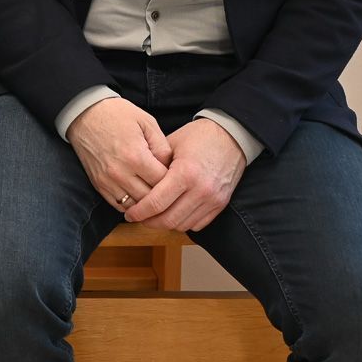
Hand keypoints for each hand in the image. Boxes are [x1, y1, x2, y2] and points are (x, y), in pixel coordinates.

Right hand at [66, 97, 171, 213]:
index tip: (176, 176)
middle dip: (161, 195)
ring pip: (135, 206)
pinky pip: (119, 205)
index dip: (173, 181)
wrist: (85, 114)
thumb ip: (163, 147)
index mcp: (136, 156)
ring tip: (154, 194)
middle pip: (150, 198)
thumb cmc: (118, 115)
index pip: (163, 182)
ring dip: (146, 202)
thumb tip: (170, 168)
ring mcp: (108, 181)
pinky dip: (131, 205)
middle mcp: (121, 172)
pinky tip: (138, 195)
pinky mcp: (98, 185)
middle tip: (169, 188)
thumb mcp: (147, 123)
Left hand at [126, 118, 247, 232]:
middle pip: (168, 220)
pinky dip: (183, 223)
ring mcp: (212, 199)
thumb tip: (135, 183)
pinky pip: (197, 224)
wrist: (231, 136)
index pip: (156, 203)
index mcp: (185, 172)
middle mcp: (200, 189)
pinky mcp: (221, 204)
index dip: (139, 212)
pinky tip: (174, 213)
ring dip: (166, 224)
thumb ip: (154, 165)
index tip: (129, 214)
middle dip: (149, 222)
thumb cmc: (198, 136)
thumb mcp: (171, 144)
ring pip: (182, 225)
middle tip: (139, 217)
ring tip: (154, 216)